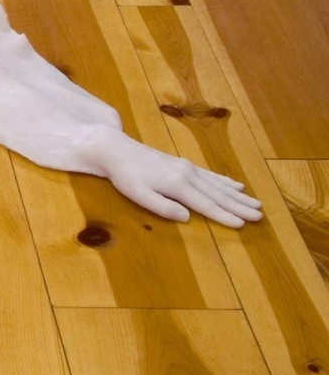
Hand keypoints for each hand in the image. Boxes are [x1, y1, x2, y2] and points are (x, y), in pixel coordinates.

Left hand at [94, 132, 261, 227]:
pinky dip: (225, 181)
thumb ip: (162, 207)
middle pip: (217, 194)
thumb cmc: (125, 176)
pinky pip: (210, 175)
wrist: (116, 149)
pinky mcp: (183, 164)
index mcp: (177, 185)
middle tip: (260, 216)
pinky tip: (236, 185)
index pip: (205, 204)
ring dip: (237, 195)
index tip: (243, 225)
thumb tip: (187, 218)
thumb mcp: (138, 195)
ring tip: (256, 203)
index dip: (224, 216)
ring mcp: (187, 167)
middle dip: (239, 206)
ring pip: (217, 184)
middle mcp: (187, 174)